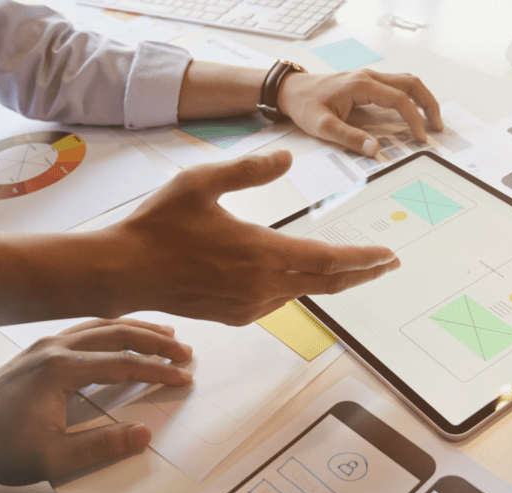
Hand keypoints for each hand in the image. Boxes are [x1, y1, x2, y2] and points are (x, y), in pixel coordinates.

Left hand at [0, 319, 192, 484]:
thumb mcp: (51, 459)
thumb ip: (100, 446)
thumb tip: (143, 435)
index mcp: (60, 370)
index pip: (123, 364)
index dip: (158, 371)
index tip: (183, 378)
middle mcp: (54, 348)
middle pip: (117, 334)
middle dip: (155, 342)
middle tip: (185, 352)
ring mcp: (45, 345)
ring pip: (102, 325)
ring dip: (136, 329)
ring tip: (166, 336)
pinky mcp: (39, 349)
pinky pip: (86, 329)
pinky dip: (113, 329)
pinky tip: (124, 335)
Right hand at [98, 150, 400, 324]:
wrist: (124, 271)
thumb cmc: (159, 225)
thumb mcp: (200, 182)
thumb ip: (248, 170)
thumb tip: (287, 159)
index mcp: (260, 252)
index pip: (327, 259)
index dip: (362, 259)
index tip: (388, 256)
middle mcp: (262, 285)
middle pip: (326, 282)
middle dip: (361, 273)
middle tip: (387, 265)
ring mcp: (249, 305)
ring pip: (302, 292)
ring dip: (329, 280)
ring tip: (350, 267)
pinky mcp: (237, 316)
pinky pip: (278, 300)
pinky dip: (297, 287)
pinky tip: (299, 276)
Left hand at [278, 70, 442, 155]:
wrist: (292, 90)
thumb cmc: (305, 105)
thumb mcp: (323, 126)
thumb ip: (349, 138)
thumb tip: (375, 151)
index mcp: (361, 85)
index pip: (399, 99)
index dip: (414, 119)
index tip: (421, 139)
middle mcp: (370, 77)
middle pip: (412, 84)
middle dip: (429, 105)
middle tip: (438, 128)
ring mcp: (370, 78)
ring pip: (408, 82)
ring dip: (423, 100)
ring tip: (431, 122)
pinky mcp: (369, 83)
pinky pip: (398, 86)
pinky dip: (412, 99)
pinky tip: (414, 115)